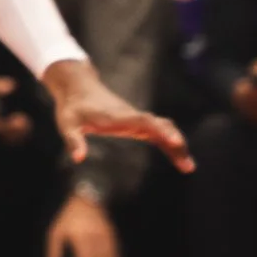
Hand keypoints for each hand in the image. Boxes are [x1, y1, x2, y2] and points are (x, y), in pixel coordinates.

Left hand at [44, 56, 193, 172]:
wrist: (78, 89)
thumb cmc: (72, 108)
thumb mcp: (67, 124)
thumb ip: (73, 141)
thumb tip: (78, 158)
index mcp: (118, 115)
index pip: (144, 121)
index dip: (160, 130)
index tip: (174, 141)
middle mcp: (132, 115)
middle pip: (160, 126)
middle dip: (174, 142)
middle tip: (187, 165)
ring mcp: (136, 119)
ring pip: (163, 129)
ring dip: (176, 145)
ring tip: (188, 167)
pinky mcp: (136, 123)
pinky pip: (158, 133)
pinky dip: (169, 144)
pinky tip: (179, 158)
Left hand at [45, 187, 121, 256]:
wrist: (87, 200)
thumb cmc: (68, 218)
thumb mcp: (56, 231)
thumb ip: (53, 252)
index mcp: (78, 236)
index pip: (84, 256)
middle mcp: (92, 236)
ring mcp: (104, 235)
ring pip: (108, 255)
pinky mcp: (111, 234)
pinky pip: (114, 251)